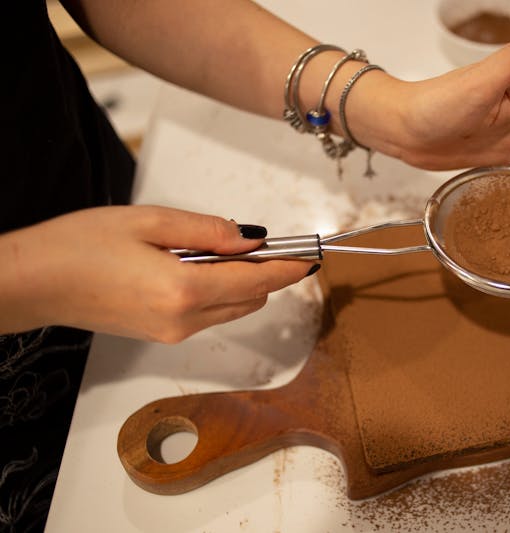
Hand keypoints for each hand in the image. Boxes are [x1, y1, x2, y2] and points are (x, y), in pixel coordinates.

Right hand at [0, 206, 311, 341]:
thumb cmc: (81, 245)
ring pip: (232, 309)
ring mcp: (172, 334)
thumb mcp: (148, 221)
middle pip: (251, 299)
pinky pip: (208, 314)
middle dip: (262, 272)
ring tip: (208, 249)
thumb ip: (208, 230)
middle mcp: (184, 321)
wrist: (34, 283)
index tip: (310, 257)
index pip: (257, 282)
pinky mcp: (161, 336)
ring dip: (238, 282)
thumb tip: (251, 238)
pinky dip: (217, 292)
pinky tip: (190, 266)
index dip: (288, 269)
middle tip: (254, 240)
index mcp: (184, 290)